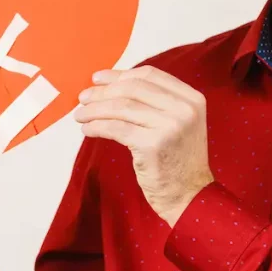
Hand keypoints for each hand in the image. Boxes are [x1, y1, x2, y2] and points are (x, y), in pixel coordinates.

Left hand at [74, 66, 213, 226]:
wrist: (191, 196)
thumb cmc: (178, 160)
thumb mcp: (178, 123)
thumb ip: (156, 102)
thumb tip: (113, 84)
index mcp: (191, 98)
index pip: (149, 74)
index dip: (119, 74)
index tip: (98, 78)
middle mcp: (184, 109)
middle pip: (133, 88)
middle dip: (102, 91)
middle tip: (83, 98)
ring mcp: (170, 127)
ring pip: (121, 108)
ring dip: (95, 109)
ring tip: (80, 115)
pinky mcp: (153, 146)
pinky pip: (116, 128)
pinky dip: (97, 126)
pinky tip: (88, 129)